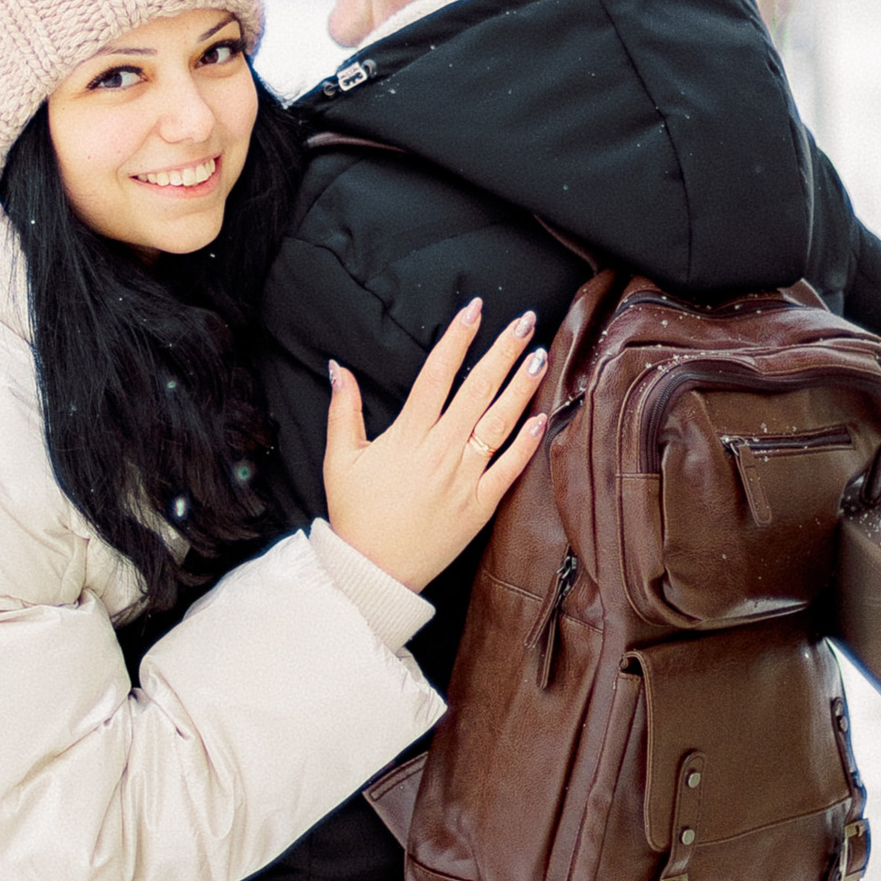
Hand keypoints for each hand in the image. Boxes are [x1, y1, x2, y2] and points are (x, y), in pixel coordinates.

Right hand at [321, 303, 549, 593]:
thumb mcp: (339, 459)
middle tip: (524, 321)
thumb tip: (338, 367)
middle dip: (502, 351)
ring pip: (498, 424)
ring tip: (540, 356)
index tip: (473, 310)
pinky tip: (541, 417)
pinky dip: (526, 444)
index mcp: (407, 436)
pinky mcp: (479, 506)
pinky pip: (508, 470)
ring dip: (521, 387)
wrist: (372, 571)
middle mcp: (440, 451)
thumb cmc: (355, 515)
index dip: (457, 339)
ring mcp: (463, 479)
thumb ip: (343, 409)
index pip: (437, 375)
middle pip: (476, 391)